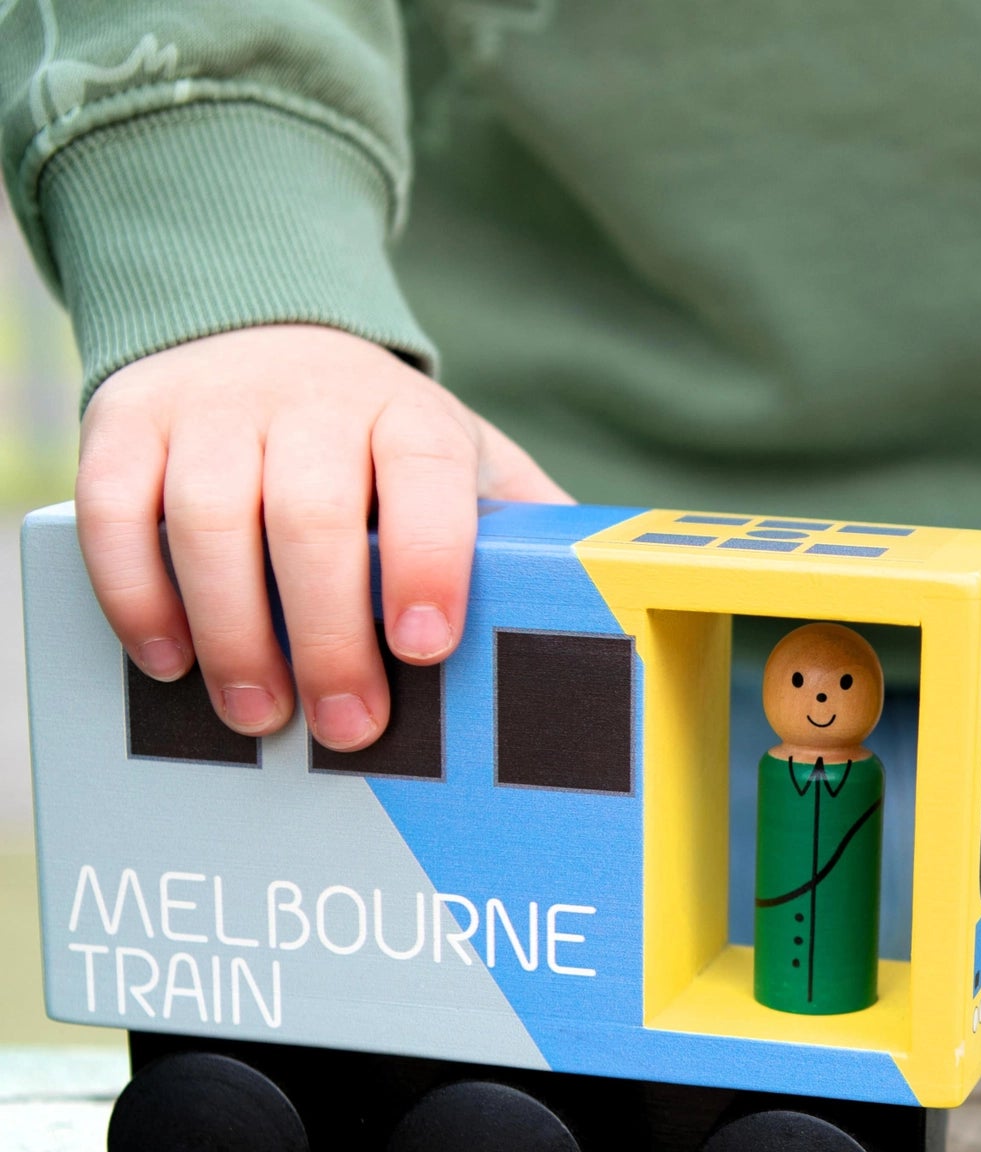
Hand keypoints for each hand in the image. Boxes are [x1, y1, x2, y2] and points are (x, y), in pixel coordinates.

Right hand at [76, 324, 570, 750]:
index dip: (427, 562)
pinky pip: (116, 509)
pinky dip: (136, 592)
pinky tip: (169, 661)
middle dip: (329, 635)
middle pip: (311, 518)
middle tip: (349, 727)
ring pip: (210, 518)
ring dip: (232, 632)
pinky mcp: (126, 418)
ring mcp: (213, 406)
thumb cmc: (381, 441)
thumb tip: (598, 614)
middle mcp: (311, 401)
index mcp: (410, 421)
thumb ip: (519, 530)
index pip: (426, 479)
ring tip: (261, 716)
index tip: (426, 647)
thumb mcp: (462, 464)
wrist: (262, 328)